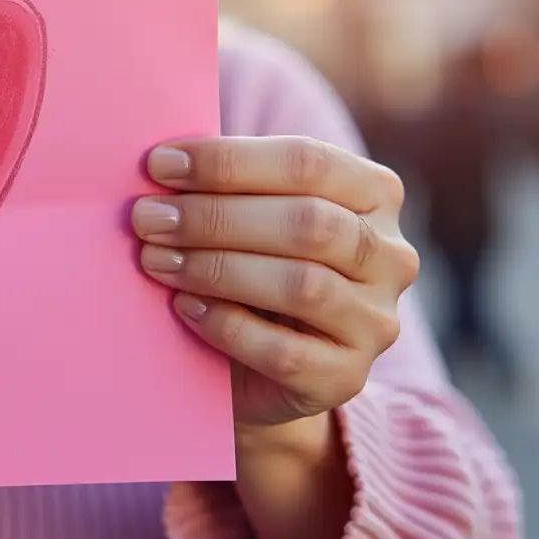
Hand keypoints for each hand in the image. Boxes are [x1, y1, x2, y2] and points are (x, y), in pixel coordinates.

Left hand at [131, 136, 418, 427]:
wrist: (254, 368)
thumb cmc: (247, 268)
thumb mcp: (246, 216)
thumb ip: (224, 185)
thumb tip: (162, 161)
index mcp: (373, 194)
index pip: (308, 162)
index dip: (230, 161)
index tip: (160, 165)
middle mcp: (390, 256)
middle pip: (308, 223)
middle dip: (215, 217)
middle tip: (148, 218)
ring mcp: (376, 321)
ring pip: (302, 286)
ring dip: (216, 268)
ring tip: (156, 260)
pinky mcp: (347, 378)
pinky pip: (286, 352)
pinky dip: (227, 325)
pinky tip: (185, 307)